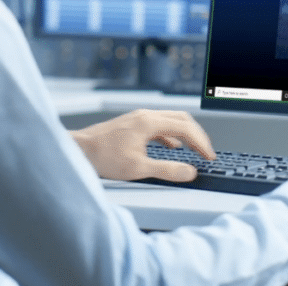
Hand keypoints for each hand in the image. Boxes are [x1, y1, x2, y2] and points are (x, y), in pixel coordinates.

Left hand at [70, 109, 215, 181]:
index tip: (209, 157)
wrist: (78, 149)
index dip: (201, 143)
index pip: (186, 127)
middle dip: (197, 135)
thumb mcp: (138, 169)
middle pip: (182, 119)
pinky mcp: (132, 124)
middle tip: (207, 152)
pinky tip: (173, 146)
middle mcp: (145, 115)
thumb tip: (190, 172)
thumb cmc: (103, 157)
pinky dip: (172, 135)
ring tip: (195, 150)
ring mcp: (138, 118)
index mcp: (149, 122)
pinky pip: (160, 125)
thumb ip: (167, 170)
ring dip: (186, 134)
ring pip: (171, 120)